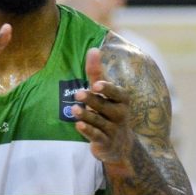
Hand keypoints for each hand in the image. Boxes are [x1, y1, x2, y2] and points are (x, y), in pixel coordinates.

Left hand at [72, 48, 134, 174]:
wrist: (121, 145)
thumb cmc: (109, 111)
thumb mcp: (105, 93)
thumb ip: (97, 73)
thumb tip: (93, 49)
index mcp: (122, 100)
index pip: (116, 93)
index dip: (107, 88)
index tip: (96, 84)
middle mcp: (120, 114)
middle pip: (105, 106)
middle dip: (92, 100)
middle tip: (78, 93)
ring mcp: (113, 130)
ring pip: (99, 121)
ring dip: (86, 115)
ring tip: (74, 109)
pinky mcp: (105, 143)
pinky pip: (96, 136)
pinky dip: (88, 131)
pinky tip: (78, 125)